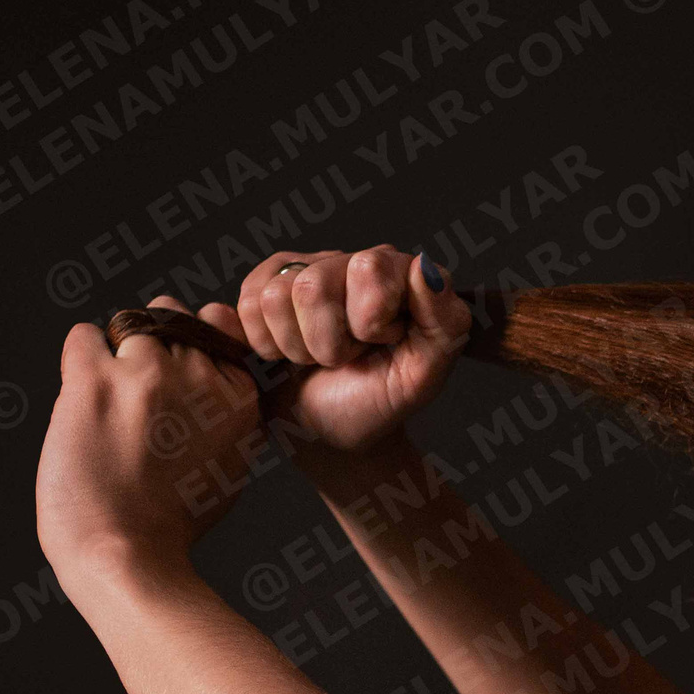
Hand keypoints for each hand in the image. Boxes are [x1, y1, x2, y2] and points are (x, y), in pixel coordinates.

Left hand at [37, 297, 261, 573]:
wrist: (125, 554)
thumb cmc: (173, 520)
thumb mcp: (231, 462)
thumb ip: (227, 411)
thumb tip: (209, 372)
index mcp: (239, 399)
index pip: (218, 330)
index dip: (193, 348)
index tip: (177, 379)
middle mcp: (198, 378)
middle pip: (174, 319)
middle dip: (155, 346)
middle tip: (138, 395)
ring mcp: (146, 375)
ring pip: (131, 323)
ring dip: (116, 353)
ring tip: (109, 402)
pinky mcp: (95, 381)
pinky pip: (84, 336)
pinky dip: (81, 357)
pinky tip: (83, 396)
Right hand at [235, 245, 469, 453]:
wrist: (331, 432)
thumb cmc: (379, 402)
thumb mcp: (423, 376)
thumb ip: (444, 322)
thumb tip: (423, 267)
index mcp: (403, 274)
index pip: (369, 269)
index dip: (369, 322)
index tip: (383, 344)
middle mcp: (356, 260)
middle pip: (314, 287)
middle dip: (329, 342)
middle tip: (347, 357)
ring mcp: (311, 268)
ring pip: (278, 296)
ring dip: (298, 347)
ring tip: (320, 357)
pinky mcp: (268, 283)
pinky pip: (249, 302)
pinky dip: (266, 342)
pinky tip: (290, 350)